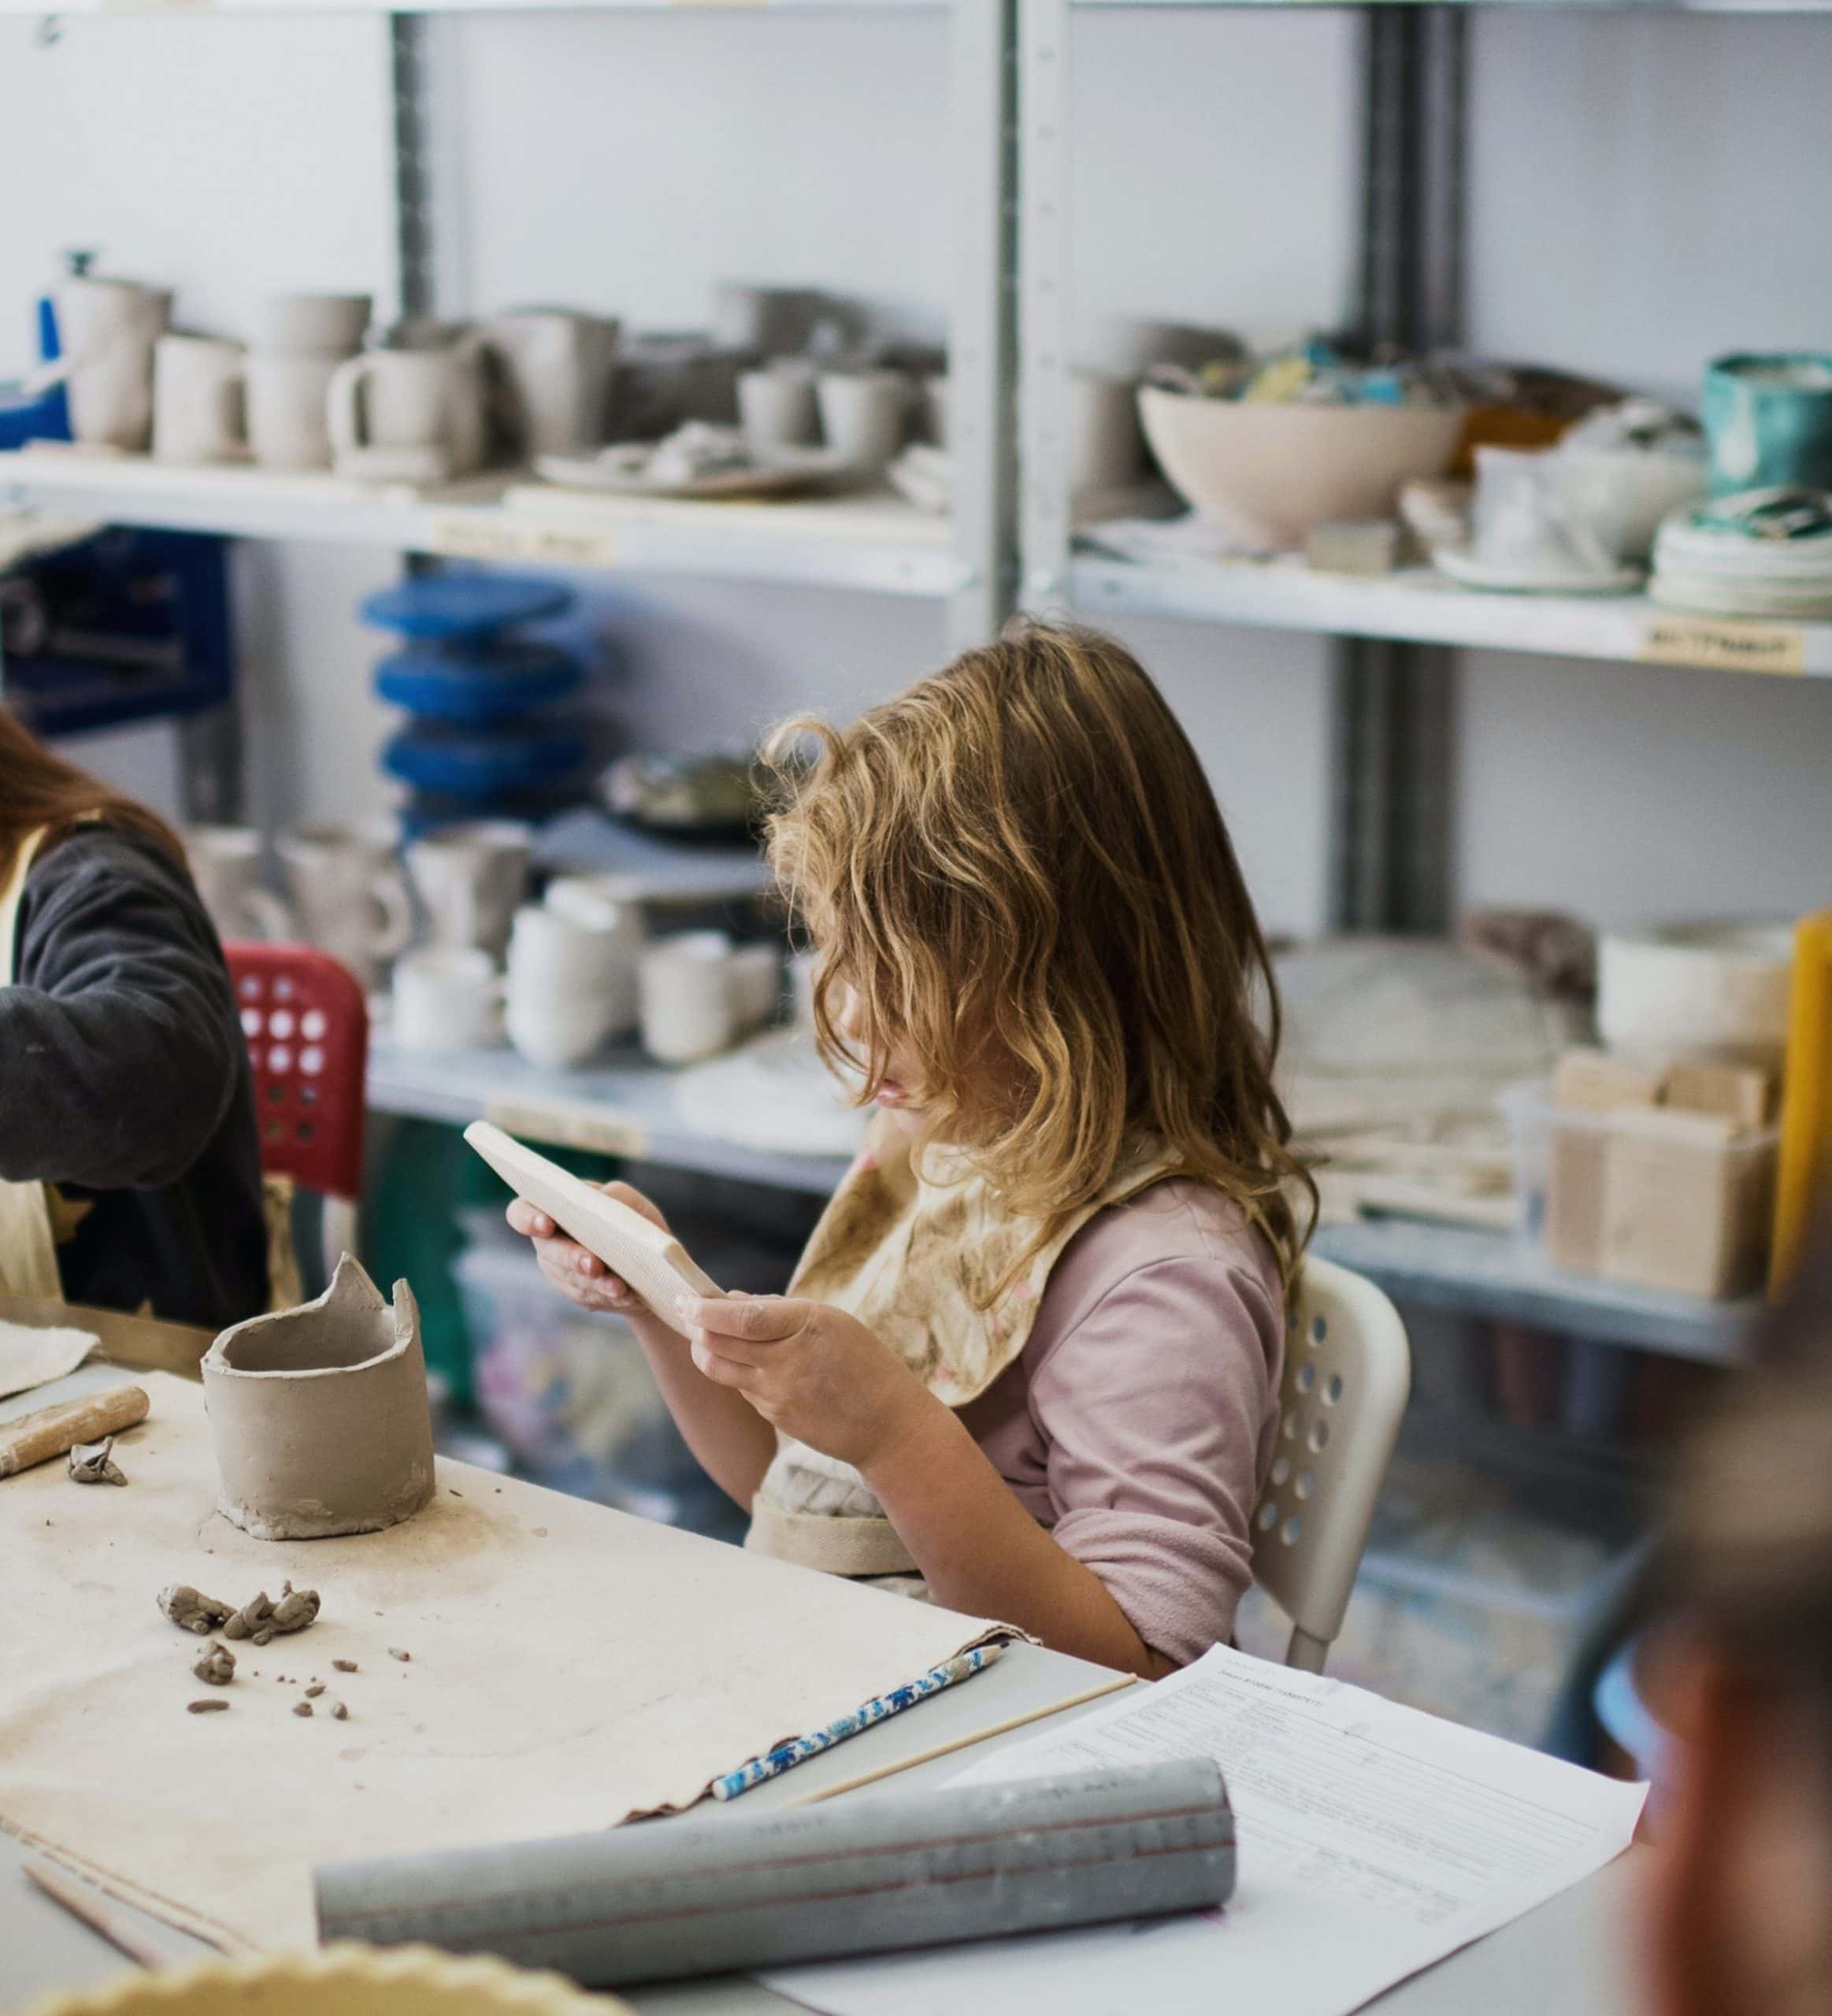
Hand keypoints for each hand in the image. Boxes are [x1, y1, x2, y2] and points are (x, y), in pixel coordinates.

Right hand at [506, 1181, 670, 1322]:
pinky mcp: (578, 1293)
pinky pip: (588, 1296)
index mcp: (553, 1208)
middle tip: (594, 1265)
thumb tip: (603, 1199)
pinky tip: (626, 1295)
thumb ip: (616, 1195)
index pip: (520, 1212)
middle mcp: (550, 1241)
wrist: (652, 1258)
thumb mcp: (631, 1202)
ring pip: (569, 1278)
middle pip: (548, 1250)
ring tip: (618, 1286)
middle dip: (571, 1257)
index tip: (546, 1224)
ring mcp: (560, 1270)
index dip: (527, 1218)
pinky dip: (608, 1296)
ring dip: (594, 1283)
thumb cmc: (634, 1220)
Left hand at [678, 1294, 935, 1472]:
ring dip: (705, 1350)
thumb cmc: (863, 1363)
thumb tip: (730, 1298)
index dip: (707, 1310)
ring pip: (720, 1368)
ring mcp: (779, 1393)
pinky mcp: (774, 1416)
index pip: (742, 1317)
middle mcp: (789, 1360)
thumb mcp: (832, 1322)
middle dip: (695, 1326)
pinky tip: (745, 1362)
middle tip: (684, 1311)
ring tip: (702, 1336)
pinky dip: (735, 1370)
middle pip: (720, 1343)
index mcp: (808, 1325)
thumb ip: (779, 1309)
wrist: (888, 1425)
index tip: (686, 1299)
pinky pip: (741, 1387)